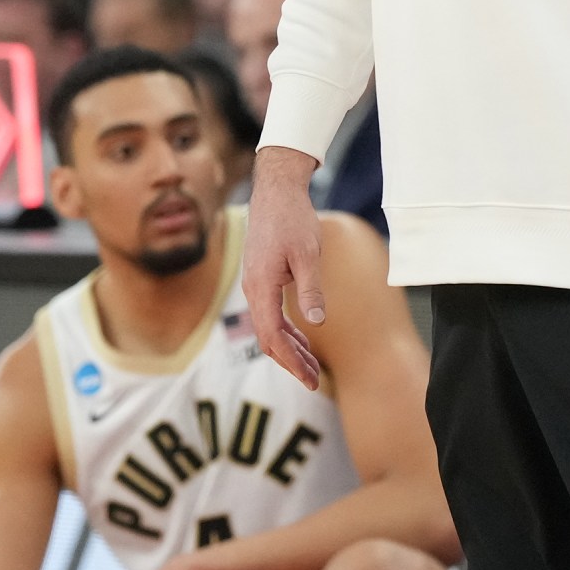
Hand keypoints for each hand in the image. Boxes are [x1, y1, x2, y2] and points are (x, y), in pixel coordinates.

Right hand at [241, 146, 324, 390]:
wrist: (276, 189)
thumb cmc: (293, 218)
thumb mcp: (308, 254)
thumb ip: (310, 290)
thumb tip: (316, 323)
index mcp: (262, 285)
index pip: (273, 335)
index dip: (291, 361)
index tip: (309, 379)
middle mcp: (253, 287)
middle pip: (267, 337)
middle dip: (290, 361)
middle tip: (314, 380)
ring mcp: (254, 282)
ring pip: (268, 326)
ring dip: (289, 347)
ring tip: (312, 365)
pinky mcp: (260, 277)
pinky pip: (269, 312)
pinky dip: (285, 330)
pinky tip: (302, 337)